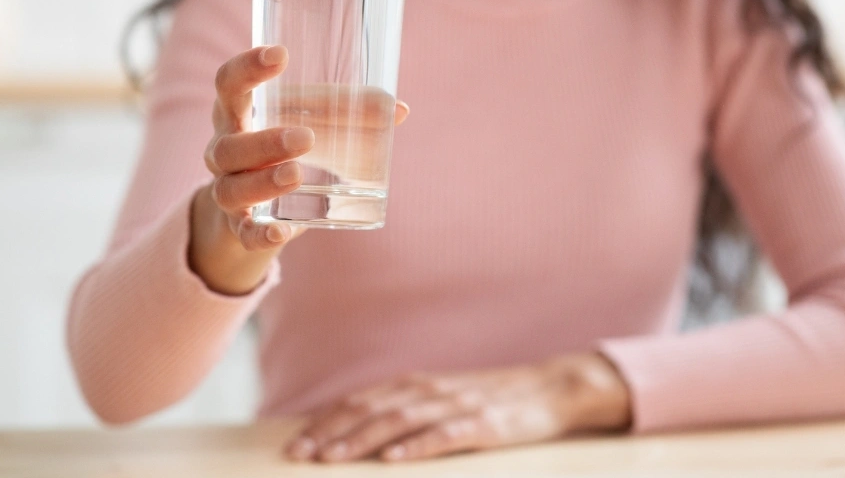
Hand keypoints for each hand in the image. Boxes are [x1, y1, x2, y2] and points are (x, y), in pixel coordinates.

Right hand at [189, 45, 409, 294]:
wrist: (254, 208)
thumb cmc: (285, 148)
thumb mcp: (313, 125)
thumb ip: (350, 114)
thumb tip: (398, 109)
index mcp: (238, 114)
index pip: (228, 84)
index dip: (247, 67)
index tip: (281, 55)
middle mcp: (224, 151)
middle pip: (229, 144)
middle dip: (265, 141)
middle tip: (307, 138)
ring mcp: (228, 191)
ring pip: (231, 189)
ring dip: (263, 182)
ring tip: (298, 175)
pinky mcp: (242, 227)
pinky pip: (245, 234)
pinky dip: (261, 235)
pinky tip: (281, 233)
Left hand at [284, 352, 631, 462]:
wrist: (549, 388)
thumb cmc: (492, 398)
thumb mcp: (444, 397)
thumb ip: (408, 407)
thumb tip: (361, 427)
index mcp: (419, 384)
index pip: (362, 400)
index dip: (327, 420)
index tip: (296, 443)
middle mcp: (432, 390)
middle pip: (372, 409)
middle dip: (331, 433)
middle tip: (298, 455)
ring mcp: (457, 406)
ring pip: (400, 421)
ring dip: (362, 440)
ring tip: (332, 459)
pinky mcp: (483, 424)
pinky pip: (445, 436)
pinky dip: (416, 447)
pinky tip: (393, 460)